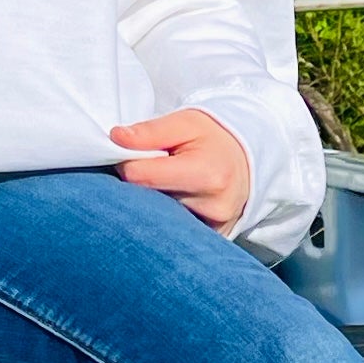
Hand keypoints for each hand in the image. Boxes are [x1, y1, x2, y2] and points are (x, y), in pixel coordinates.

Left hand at [110, 108, 251, 232]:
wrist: (247, 159)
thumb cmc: (213, 138)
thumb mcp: (185, 122)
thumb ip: (150, 131)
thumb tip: (116, 137)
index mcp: (206, 174)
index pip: (141, 177)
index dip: (127, 165)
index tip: (131, 156)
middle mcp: (213, 207)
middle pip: (148, 203)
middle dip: (137, 188)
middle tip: (147, 171)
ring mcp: (214, 228)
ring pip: (158, 221)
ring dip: (151, 206)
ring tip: (164, 186)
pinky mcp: (213, 239)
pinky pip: (175, 235)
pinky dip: (166, 220)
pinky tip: (171, 205)